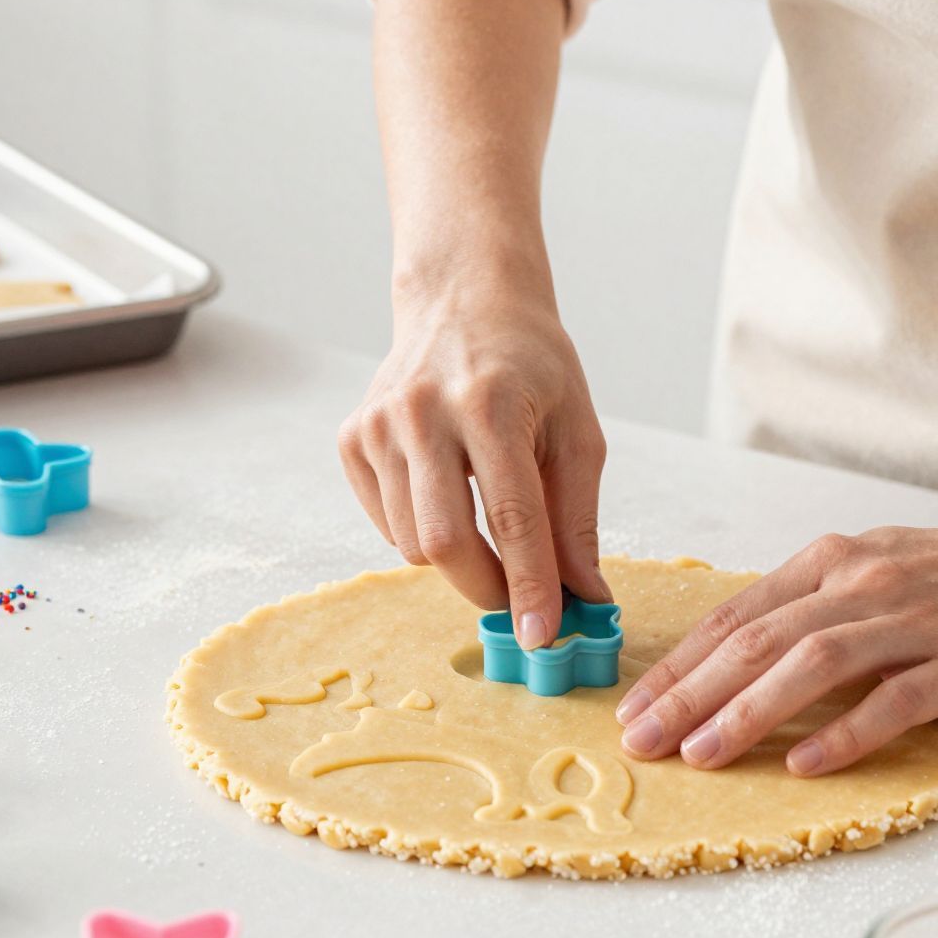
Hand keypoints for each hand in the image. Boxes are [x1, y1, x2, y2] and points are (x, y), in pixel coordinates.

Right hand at [339, 277, 607, 645]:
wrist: (464, 301)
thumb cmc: (532, 366)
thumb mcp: (576, 431)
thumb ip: (577, 519)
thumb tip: (585, 597)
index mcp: (490, 405)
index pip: (512, 518)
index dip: (528, 586)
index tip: (543, 636)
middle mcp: (424, 413)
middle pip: (444, 543)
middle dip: (486, 589)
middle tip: (519, 602)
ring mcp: (378, 425)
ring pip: (411, 543)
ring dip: (458, 560)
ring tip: (489, 525)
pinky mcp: (352, 437)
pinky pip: (386, 523)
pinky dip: (421, 532)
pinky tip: (448, 494)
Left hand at [614, 505, 937, 775]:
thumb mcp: (864, 568)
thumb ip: (804, 606)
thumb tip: (727, 658)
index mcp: (829, 564)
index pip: (735, 617)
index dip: (678, 665)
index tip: (631, 708)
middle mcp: (861, 586)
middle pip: (758, 642)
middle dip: (690, 694)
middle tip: (640, 739)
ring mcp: (912, 622)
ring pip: (814, 665)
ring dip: (749, 711)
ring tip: (701, 754)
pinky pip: (894, 700)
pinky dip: (846, 732)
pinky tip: (805, 764)